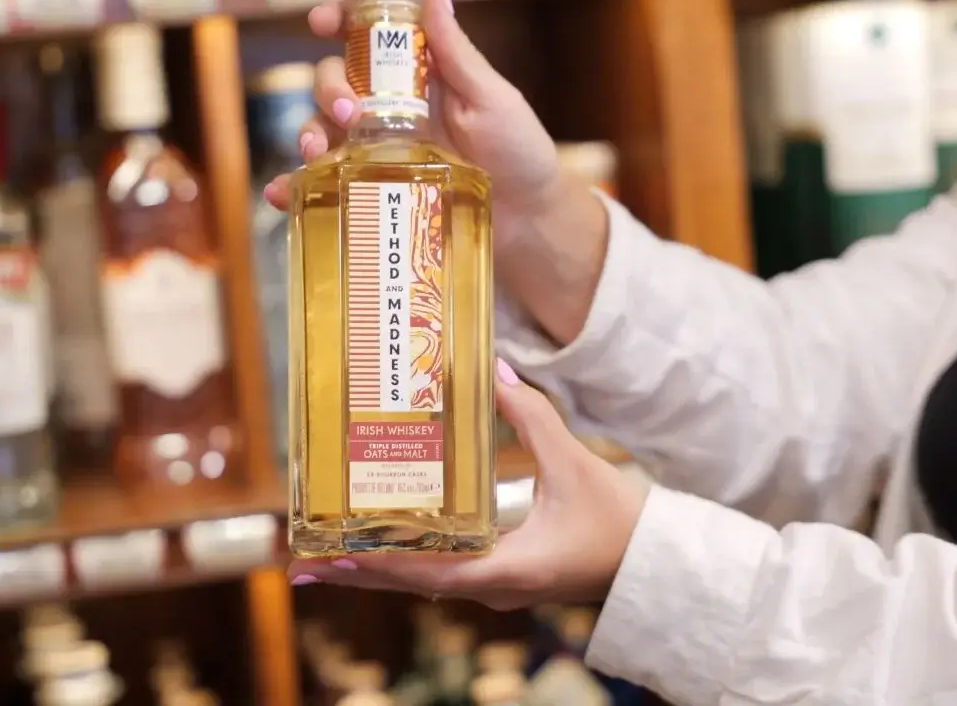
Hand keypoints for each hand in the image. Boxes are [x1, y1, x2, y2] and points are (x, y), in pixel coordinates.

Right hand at [262, 0, 567, 247]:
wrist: (528, 220)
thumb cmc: (519, 153)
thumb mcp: (493, 100)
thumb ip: (459, 55)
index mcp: (418, 76)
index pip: (368, 37)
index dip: (338, 21)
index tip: (323, 22)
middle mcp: (391, 108)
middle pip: (336, 81)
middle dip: (327, 87)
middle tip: (347, 111)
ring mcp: (379, 149)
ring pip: (323, 128)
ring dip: (307, 131)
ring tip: (314, 150)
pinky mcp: (375, 188)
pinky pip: (328, 182)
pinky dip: (298, 185)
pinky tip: (284, 193)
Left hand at [286, 359, 646, 610]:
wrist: (652, 562)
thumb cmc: (618, 520)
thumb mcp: (574, 464)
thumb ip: (533, 416)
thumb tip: (496, 369)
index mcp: (508, 569)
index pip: (430, 575)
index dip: (380, 565)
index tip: (333, 557)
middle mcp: (494, 587)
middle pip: (413, 584)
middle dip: (359, 574)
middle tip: (305, 566)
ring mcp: (498, 586)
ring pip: (425, 582)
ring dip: (380, 569)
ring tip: (332, 554)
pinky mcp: (505, 577)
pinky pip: (445, 575)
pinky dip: (410, 562)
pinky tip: (388, 543)